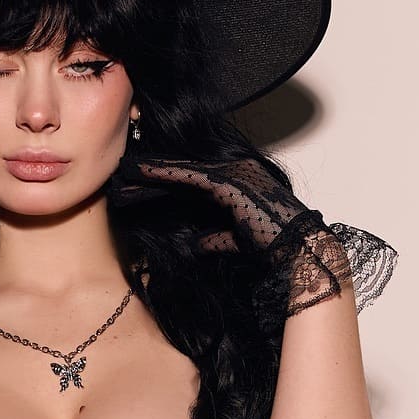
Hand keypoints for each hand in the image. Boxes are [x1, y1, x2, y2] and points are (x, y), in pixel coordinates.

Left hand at [119, 153, 310, 253]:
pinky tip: (140, 173)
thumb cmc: (273, 248)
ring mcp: (233, 172)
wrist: (298, 249)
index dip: (163, 183)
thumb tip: (197, 245)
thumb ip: (216, 239)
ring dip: (151, 172)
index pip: (192, 180)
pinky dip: (162, 174)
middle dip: (151, 177)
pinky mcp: (229, 182)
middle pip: (184, 172)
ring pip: (182, 170)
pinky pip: (188, 176)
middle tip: (120, 177)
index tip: (135, 187)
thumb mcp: (235, 241)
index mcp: (237, 181)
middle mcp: (235, 169)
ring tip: (122, 171)